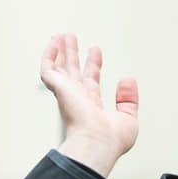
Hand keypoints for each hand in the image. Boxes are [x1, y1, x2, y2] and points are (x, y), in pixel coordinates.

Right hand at [41, 33, 138, 176]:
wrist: (98, 143)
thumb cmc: (112, 140)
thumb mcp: (128, 117)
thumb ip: (128, 99)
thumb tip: (129, 80)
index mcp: (92, 106)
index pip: (91, 81)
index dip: (93, 65)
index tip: (95, 51)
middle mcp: (78, 99)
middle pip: (73, 71)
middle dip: (73, 55)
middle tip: (72, 39)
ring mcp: (68, 93)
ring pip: (60, 67)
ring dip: (61, 50)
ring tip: (62, 35)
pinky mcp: (59, 88)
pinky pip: (48, 69)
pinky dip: (49, 55)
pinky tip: (54, 43)